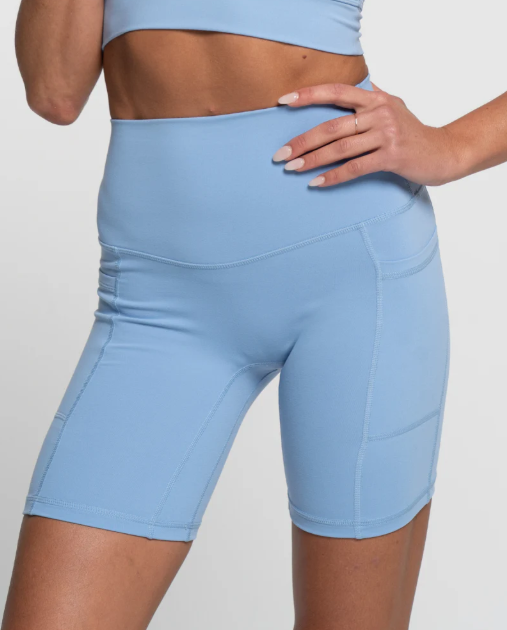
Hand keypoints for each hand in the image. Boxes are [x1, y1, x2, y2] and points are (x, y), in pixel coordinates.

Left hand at [272, 82, 461, 187]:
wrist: (443, 153)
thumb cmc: (414, 132)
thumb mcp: (394, 107)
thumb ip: (372, 97)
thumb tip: (357, 83)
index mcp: (376, 98)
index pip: (336, 91)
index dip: (308, 95)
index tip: (282, 102)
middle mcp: (380, 112)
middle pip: (331, 126)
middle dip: (301, 141)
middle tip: (279, 155)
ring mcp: (387, 134)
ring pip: (340, 147)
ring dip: (312, 160)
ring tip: (291, 169)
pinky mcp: (392, 156)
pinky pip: (355, 167)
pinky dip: (333, 176)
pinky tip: (316, 183)